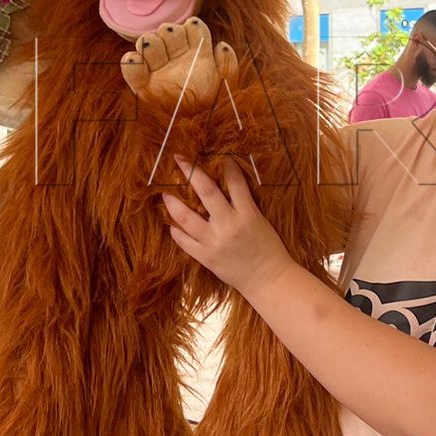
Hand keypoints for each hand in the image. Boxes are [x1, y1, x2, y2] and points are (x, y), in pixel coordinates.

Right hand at [122, 18, 235, 109]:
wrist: (196, 137)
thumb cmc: (213, 111)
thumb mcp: (227, 89)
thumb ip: (228, 66)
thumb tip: (221, 45)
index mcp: (198, 56)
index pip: (194, 31)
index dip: (193, 28)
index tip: (193, 31)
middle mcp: (177, 59)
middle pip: (169, 32)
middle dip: (170, 32)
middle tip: (172, 42)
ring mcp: (157, 70)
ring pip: (148, 42)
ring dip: (150, 42)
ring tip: (155, 51)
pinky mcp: (141, 85)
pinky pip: (131, 68)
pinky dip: (131, 61)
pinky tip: (137, 61)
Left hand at [161, 158, 293, 299]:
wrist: (268, 279)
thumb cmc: (269, 249)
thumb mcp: (261, 221)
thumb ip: (244, 205)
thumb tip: (227, 185)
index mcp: (248, 214)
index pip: (235, 182)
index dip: (227, 166)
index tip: (219, 157)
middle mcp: (229, 225)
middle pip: (206, 191)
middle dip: (191, 172)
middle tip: (178, 159)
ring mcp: (215, 242)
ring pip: (187, 218)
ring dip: (174, 204)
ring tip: (165, 194)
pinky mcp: (206, 258)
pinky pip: (185, 242)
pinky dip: (177, 232)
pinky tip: (172, 225)